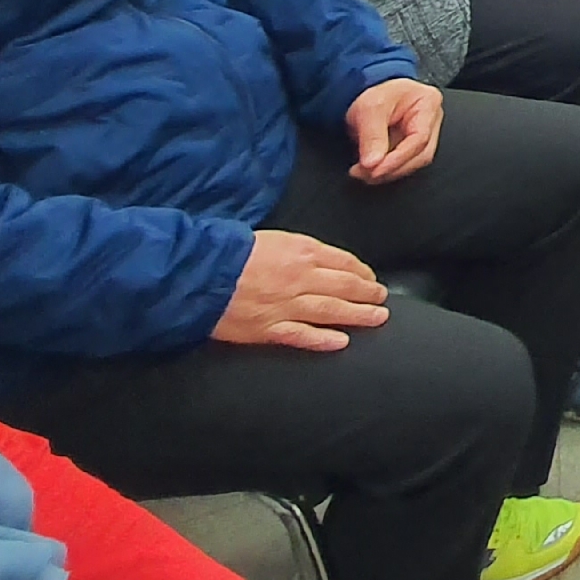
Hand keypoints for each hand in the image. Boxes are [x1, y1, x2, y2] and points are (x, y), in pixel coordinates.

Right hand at [213, 232, 383, 352]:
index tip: (369, 277)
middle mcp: (300, 279)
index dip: (361, 271)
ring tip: (378, 317)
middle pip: (345, 286)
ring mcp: (287, 306)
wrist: (198, 273)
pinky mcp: (270, 328)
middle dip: (368, 292)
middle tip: (381, 297)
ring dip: (359, 315)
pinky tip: (342, 342)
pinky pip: (304, 336)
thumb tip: (319, 258)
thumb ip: (298, 250)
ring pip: (333, 311)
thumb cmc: (230, 252)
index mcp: (301, 252)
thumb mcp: (272, 238)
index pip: (343, 262)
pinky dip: (325, 340)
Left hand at [343, 79, 440, 184]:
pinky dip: (387, 169)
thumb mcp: (369, 108)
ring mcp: (425, 133)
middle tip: (365, 173)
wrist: (370, 86)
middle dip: (392, 168)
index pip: (420, 138)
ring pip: (414, 161)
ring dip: (389, 172)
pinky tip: (372, 170)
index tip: (375, 170)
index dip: (398, 158)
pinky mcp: (413, 145)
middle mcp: (432, 120)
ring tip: (364, 173)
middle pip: (420, 154)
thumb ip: (372, 136)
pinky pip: (405, 162)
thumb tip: (372, 164)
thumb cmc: (375, 91)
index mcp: (428, 103)